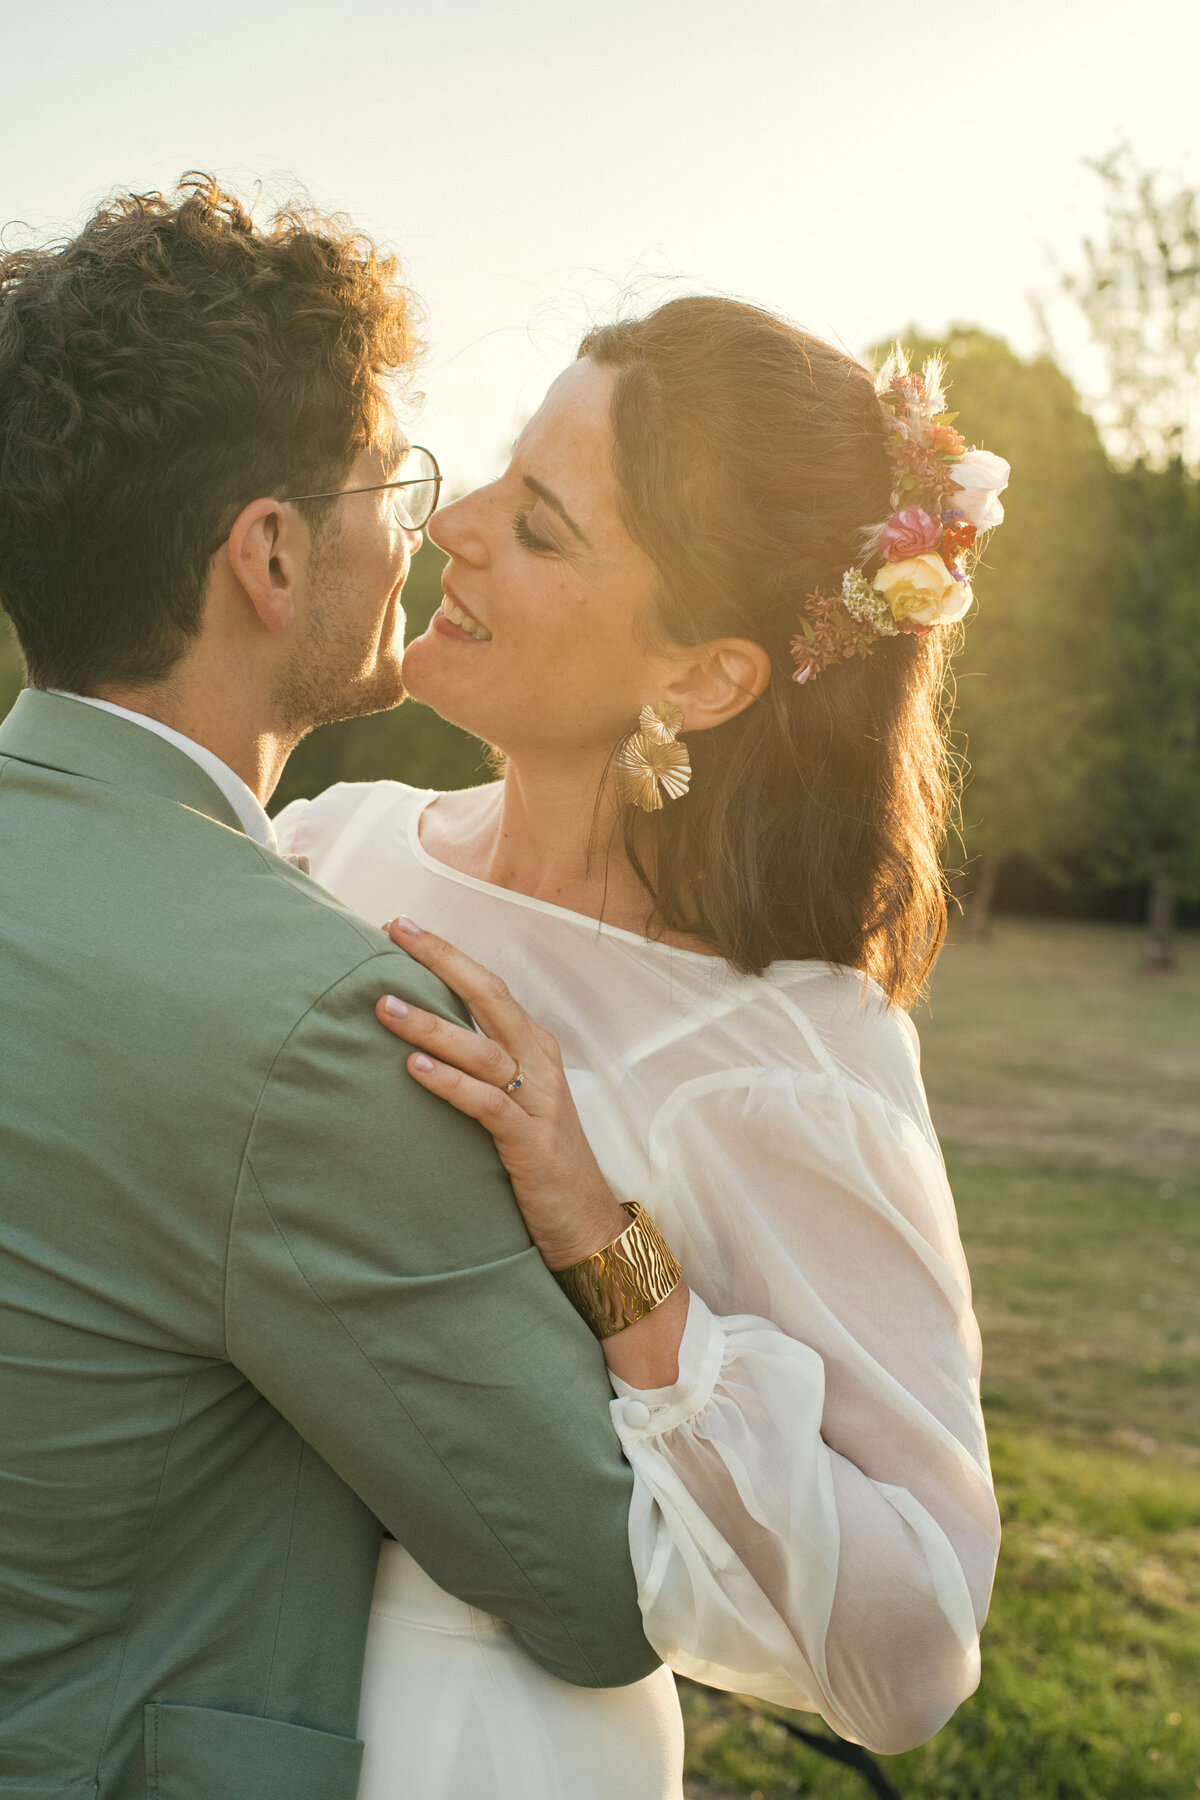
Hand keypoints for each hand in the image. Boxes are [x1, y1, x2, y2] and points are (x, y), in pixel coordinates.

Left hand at [375, 917, 629, 1270]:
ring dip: (431, 1025)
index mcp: (536, 1048)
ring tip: (383, 1006)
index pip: (488, 986)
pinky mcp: (531, 1142)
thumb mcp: (512, 1103)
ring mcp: (539, 1102)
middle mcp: (541, 1065)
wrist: (587, 1227)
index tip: (401, 927)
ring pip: (482, 1049)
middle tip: (395, 933)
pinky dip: (450, 1083)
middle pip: (490, 997)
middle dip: (442, 962)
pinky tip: (414, 1068)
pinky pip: (486, 1103)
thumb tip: (416, 1042)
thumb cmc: (540, 1162)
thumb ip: (478, 1068)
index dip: (447, 955)